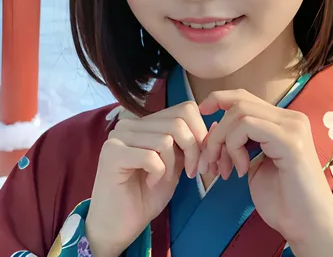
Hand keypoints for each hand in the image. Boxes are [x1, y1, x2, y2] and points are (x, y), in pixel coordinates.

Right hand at [85, 102, 207, 256]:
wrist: (118, 226)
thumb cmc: (146, 195)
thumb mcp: (176, 164)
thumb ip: (191, 143)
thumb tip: (217, 124)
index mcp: (145, 121)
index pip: (184, 109)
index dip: (200, 133)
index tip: (201, 160)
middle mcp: (130, 123)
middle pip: (178, 122)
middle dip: (193, 149)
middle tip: (191, 172)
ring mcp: (118, 136)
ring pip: (166, 139)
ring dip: (173, 165)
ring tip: (162, 178)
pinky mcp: (112, 153)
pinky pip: (152, 157)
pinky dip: (158, 173)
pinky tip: (149, 183)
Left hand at [199, 90, 332, 255]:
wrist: (308, 227)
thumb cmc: (283, 202)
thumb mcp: (254, 165)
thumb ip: (240, 143)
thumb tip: (215, 124)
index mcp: (284, 122)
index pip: (246, 98)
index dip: (220, 100)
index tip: (201, 113)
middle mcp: (291, 118)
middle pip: (240, 102)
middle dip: (216, 131)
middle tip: (210, 162)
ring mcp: (293, 126)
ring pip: (240, 112)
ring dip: (221, 141)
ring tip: (224, 170)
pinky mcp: (290, 140)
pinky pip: (247, 126)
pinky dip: (234, 147)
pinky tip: (241, 172)